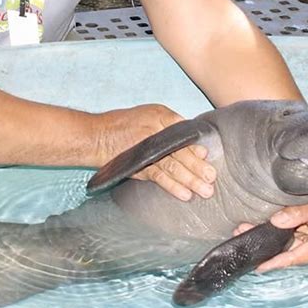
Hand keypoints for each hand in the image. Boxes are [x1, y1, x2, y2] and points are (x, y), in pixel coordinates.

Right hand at [96, 104, 216, 200]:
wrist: (96, 136)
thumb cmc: (124, 124)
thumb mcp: (149, 113)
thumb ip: (170, 124)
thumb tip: (193, 141)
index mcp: (160, 116)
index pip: (182, 132)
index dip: (194, 145)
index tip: (207, 155)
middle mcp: (154, 132)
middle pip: (179, 151)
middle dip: (197, 166)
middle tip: (212, 177)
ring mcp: (146, 151)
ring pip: (172, 166)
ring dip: (189, 179)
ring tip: (204, 191)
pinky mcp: (139, 168)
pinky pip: (158, 177)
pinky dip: (172, 186)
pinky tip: (184, 194)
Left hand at [233, 167, 307, 271]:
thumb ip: (298, 213)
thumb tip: (275, 222)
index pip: (295, 258)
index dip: (275, 262)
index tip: (257, 265)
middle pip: (286, 250)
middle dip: (264, 244)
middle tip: (240, 234)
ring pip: (284, 241)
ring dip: (265, 235)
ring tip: (242, 228)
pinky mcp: (307, 232)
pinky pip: (287, 233)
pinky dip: (272, 229)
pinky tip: (256, 224)